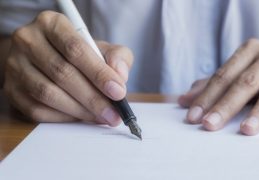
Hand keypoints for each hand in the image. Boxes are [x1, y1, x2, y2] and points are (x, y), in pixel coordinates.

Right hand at [3, 11, 132, 125]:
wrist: (45, 59)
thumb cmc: (78, 54)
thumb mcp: (101, 48)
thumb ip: (117, 57)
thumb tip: (120, 76)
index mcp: (51, 24)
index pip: (75, 49)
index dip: (99, 73)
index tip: (118, 92)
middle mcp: (28, 41)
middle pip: (62, 73)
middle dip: (93, 98)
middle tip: (114, 113)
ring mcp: (15, 66)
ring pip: (47, 93)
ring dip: (79, 110)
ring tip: (101, 117)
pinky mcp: (11, 90)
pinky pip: (37, 109)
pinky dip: (63, 117)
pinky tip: (81, 117)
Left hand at [178, 39, 258, 134]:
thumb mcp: (242, 76)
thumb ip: (214, 86)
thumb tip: (184, 101)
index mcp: (250, 49)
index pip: (224, 75)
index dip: (207, 96)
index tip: (193, 116)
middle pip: (245, 82)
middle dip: (226, 105)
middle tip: (210, 125)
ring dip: (258, 112)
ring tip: (246, 131)